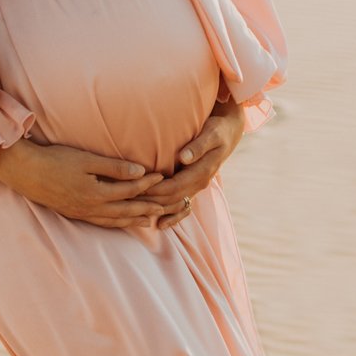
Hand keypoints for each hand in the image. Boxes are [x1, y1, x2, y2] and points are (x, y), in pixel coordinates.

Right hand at [0, 134, 173, 228]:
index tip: (162, 177)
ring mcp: (82, 213)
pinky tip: (120, 221)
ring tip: (151, 220)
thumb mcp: (86, 160)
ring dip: (134, 220)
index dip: (147, 184)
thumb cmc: (55, 160)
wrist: (25, 172)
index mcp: (97, 193)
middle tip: (166, 206)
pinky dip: (116, 223)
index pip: (130, 190)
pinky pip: (101, 223)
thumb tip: (140, 172)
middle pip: (126, 211)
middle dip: (147, 207)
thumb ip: (114, 167)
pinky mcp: (74, 214)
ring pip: (115, 221)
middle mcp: (92, 208)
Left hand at [143, 96, 246, 230]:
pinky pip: (183, 207)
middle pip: (171, 199)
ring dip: (156, 208)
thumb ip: (198, 146)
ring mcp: (197, 187)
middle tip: (127, 199)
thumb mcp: (211, 134)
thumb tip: (184, 158)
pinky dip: (173, 217)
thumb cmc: (217, 130)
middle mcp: (199, 183)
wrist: (228, 133)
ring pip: (175, 205)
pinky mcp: (193, 187)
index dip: (155, 190)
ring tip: (134, 209)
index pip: (174, 187)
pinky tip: (160, 225)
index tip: (136, 188)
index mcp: (202, 172)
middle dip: (150, 201)